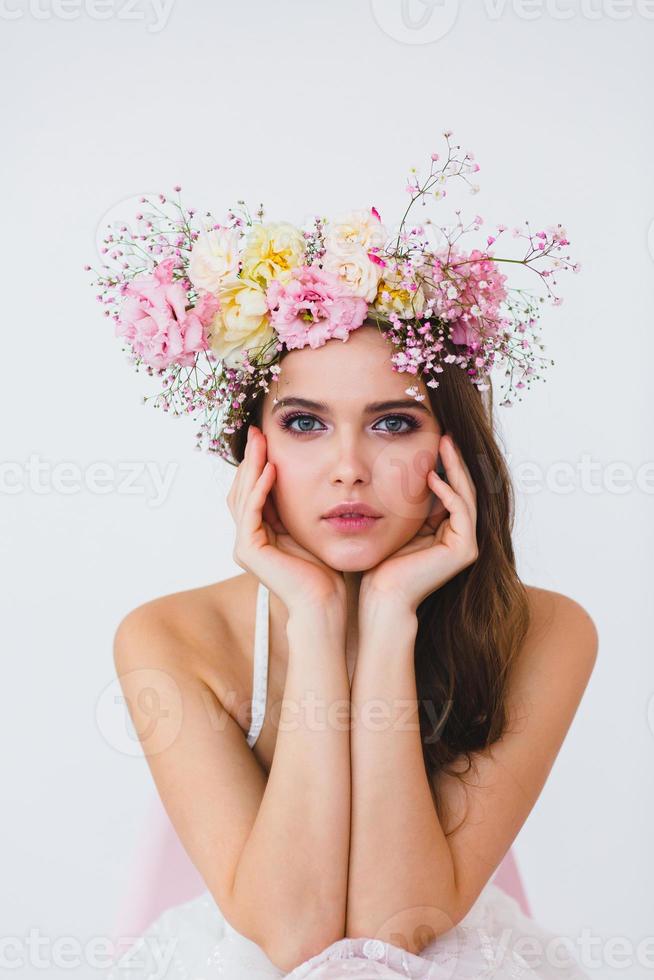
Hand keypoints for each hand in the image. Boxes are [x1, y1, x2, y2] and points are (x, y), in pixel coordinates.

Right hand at [227, 425, 346, 617]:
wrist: (324, 602)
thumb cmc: (325, 570)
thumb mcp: (310, 528)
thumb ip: (299, 506)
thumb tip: (307, 476)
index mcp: (259, 534)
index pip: (252, 491)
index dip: (257, 463)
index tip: (266, 436)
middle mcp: (247, 539)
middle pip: (241, 489)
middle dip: (250, 458)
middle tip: (256, 431)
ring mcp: (244, 545)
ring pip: (242, 496)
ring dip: (252, 467)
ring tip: (261, 442)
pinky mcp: (248, 550)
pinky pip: (251, 512)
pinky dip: (259, 489)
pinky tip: (271, 469)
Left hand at [359, 433, 478, 616]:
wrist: (381, 595)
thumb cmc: (381, 562)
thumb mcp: (397, 521)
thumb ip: (409, 501)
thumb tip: (408, 468)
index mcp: (446, 530)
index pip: (451, 489)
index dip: (445, 464)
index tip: (434, 439)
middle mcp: (461, 536)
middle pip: (463, 489)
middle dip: (454, 460)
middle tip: (445, 434)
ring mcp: (466, 544)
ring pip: (465, 495)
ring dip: (455, 468)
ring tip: (444, 444)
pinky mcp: (464, 550)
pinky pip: (461, 511)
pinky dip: (448, 491)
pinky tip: (433, 476)